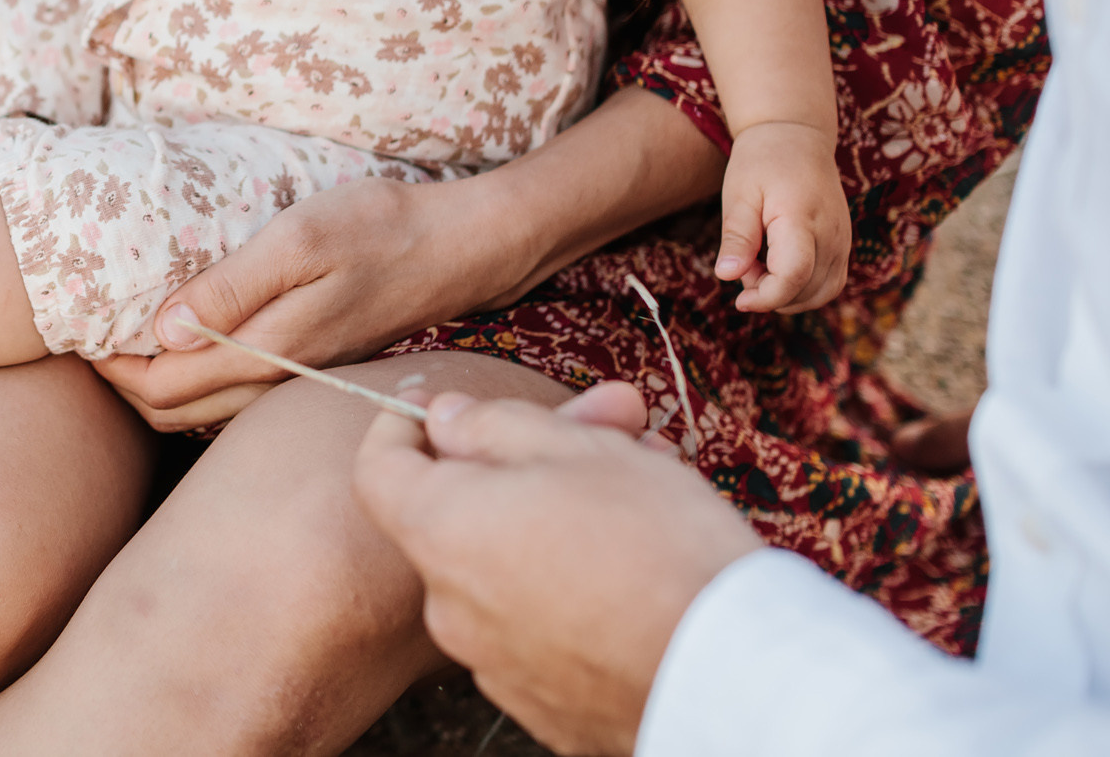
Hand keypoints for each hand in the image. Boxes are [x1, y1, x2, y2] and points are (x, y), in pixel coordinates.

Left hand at [91, 177, 507, 430]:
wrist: (461, 246)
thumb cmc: (379, 229)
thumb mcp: (297, 241)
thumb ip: (230, 289)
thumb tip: (163, 331)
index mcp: (264, 354)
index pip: (160, 389)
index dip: (109, 365)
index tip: (78, 325)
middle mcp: (274, 382)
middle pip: (170, 411)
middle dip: (120, 381)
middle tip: (87, 330)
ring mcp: (292, 379)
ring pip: (199, 408)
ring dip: (153, 379)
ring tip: (120, 331)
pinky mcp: (307, 366)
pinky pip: (231, 391)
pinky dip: (191, 373)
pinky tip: (181, 333)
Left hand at [353, 384, 761, 756]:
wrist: (731, 676)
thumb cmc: (656, 547)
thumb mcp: (578, 449)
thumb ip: (495, 424)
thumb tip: (443, 419)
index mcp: (441, 534)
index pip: (378, 470)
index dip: (404, 425)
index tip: (443, 405)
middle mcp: (450, 609)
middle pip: (461, 515)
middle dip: (527, 462)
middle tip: (610, 425)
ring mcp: (495, 665)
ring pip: (510, 566)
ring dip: (561, 518)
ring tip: (652, 482)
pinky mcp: (546, 705)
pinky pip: (542, 625)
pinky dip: (574, 584)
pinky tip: (642, 563)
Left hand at [714, 121, 847, 312]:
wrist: (796, 137)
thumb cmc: (761, 162)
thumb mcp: (739, 194)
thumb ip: (737, 237)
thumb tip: (726, 276)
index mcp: (801, 218)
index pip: (793, 276)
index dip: (766, 297)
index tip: (739, 301)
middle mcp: (832, 234)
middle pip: (807, 290)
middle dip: (770, 293)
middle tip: (743, 262)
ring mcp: (844, 241)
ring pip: (822, 293)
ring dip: (787, 294)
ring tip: (758, 263)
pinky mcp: (844, 245)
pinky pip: (830, 283)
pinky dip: (803, 288)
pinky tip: (776, 266)